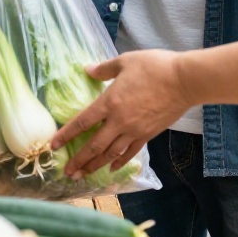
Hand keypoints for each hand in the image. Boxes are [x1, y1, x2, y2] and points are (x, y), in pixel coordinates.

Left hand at [49, 51, 191, 177]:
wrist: (184, 80)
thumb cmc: (154, 66)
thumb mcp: (125, 61)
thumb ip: (104, 69)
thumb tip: (86, 70)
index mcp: (109, 102)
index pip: (82, 122)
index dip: (66, 135)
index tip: (53, 145)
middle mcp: (119, 121)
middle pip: (94, 145)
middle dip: (78, 160)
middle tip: (67, 172)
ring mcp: (134, 130)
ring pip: (110, 154)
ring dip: (95, 165)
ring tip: (83, 175)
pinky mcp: (148, 135)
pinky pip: (130, 152)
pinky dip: (119, 162)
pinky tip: (111, 168)